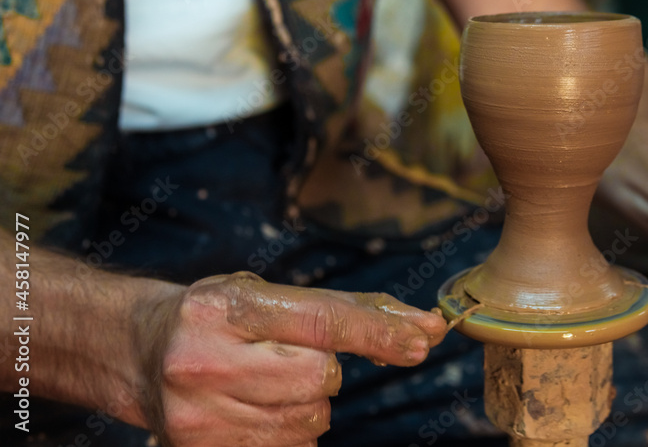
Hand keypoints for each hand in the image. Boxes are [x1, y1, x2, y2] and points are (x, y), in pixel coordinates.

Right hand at [137, 272, 445, 446]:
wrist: (141, 353)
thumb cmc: (221, 316)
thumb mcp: (273, 295)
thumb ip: (354, 310)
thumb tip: (428, 328)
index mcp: (225, 308)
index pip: (321, 321)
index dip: (377, 333)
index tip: (420, 341)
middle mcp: (205, 359)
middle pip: (320, 377)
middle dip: (325, 369)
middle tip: (291, 357)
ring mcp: (198, 413)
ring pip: (309, 419)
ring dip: (309, 403)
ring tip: (269, 382)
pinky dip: (291, 431)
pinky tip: (259, 409)